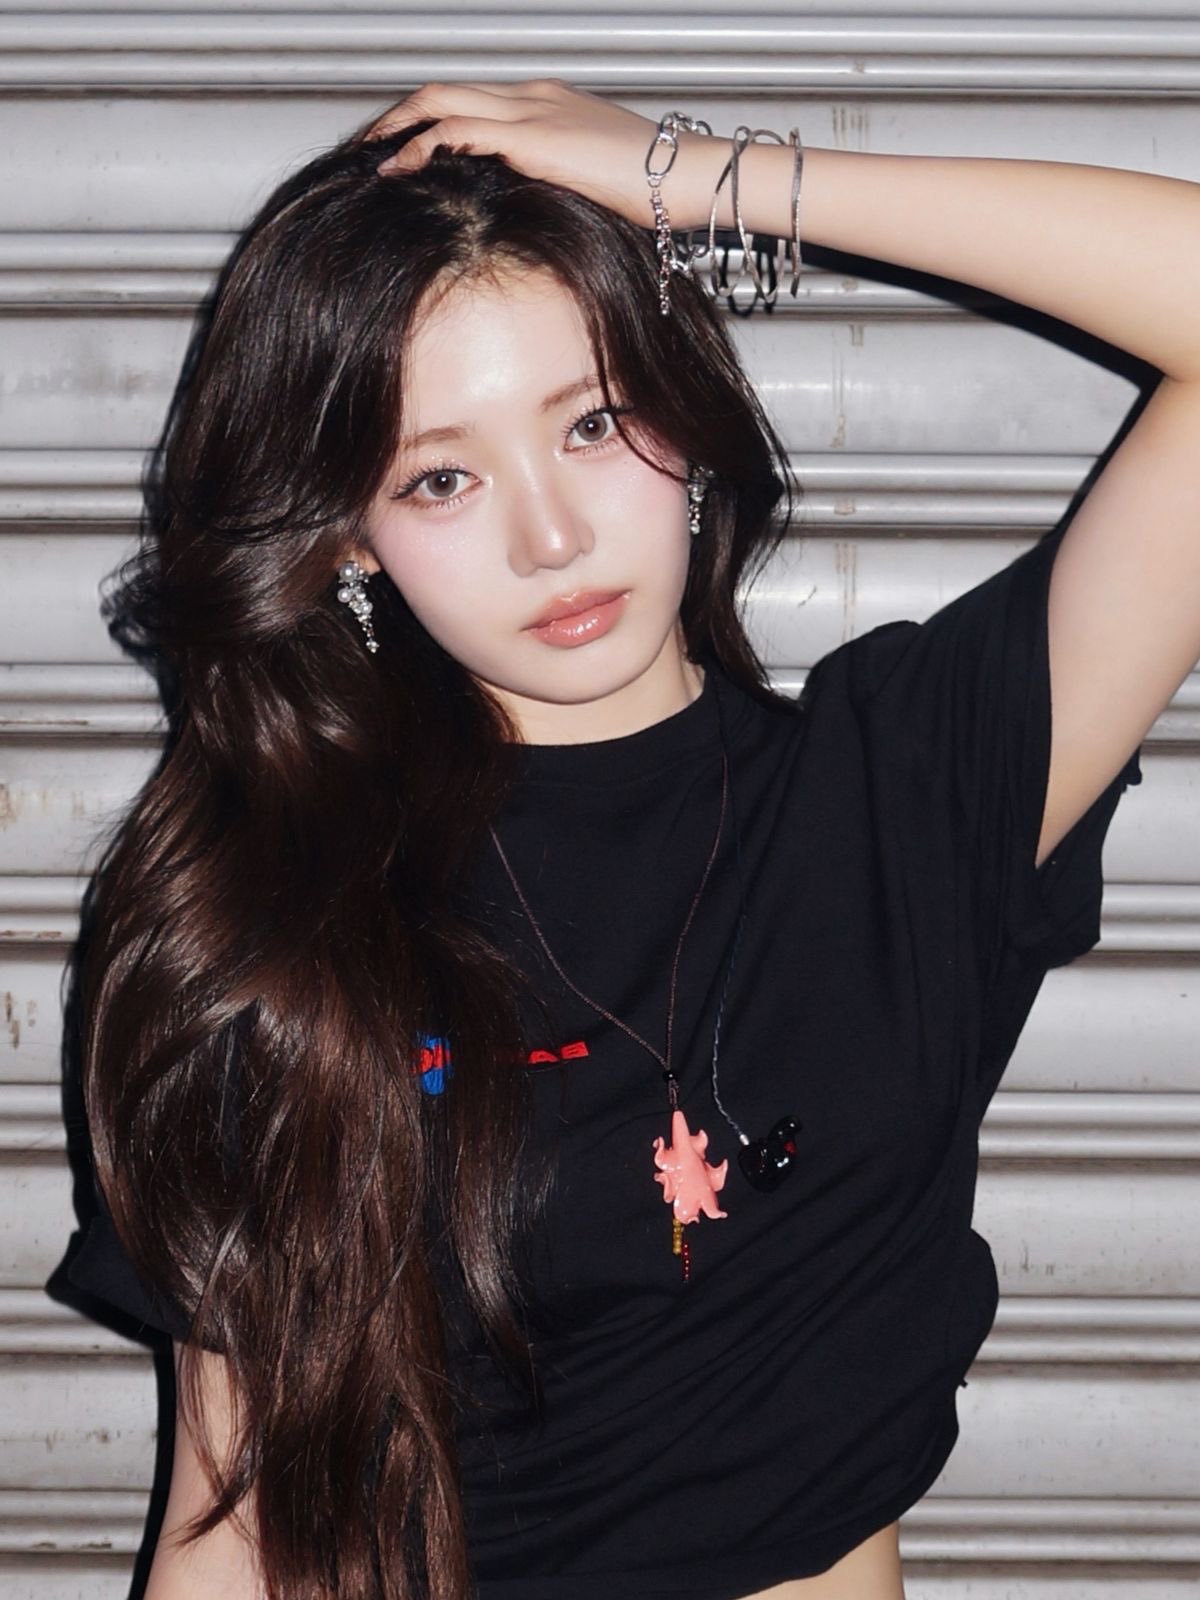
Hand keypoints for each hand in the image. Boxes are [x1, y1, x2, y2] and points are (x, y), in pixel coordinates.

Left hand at [365, 78, 712, 231]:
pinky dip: (420, 147)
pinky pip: (457, 131)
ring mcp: (531, 112)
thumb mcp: (597, 182)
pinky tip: (401, 169)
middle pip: (447, 90)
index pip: (475, 98)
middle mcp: (535, 98)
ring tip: (373, 157)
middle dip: (402, 115)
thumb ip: (560, 182)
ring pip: (442, 101)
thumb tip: (534, 208)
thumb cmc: (658, 188)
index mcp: (551, 103)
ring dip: (399, 128)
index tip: (407, 145)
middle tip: (374, 145)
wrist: (688, 177)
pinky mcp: (530, 139)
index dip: (432, 118)